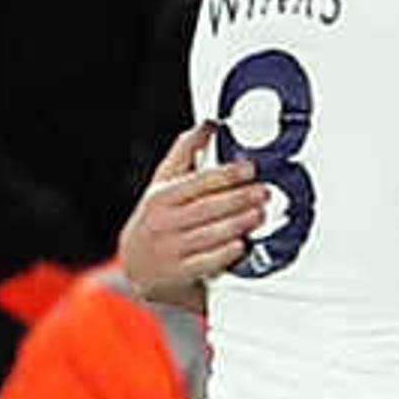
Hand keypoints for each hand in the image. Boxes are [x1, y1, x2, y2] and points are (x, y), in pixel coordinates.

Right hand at [119, 123, 264, 302]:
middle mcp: (164, 222)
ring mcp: (171, 249)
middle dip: (239, 199)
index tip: (249, 169)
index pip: (198, 182)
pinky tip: (241, 245)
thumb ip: (184, 154)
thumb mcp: (162, 184)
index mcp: (161, 197)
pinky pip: (207, 262)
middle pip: (207, 207)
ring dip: (238, 224)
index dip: (227, 174)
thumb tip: (207, 125)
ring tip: (258, 214)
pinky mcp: (180, 273)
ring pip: (209, 234)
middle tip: (263, 192)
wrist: (135, 265)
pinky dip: (226, 253)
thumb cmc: (155, 219)